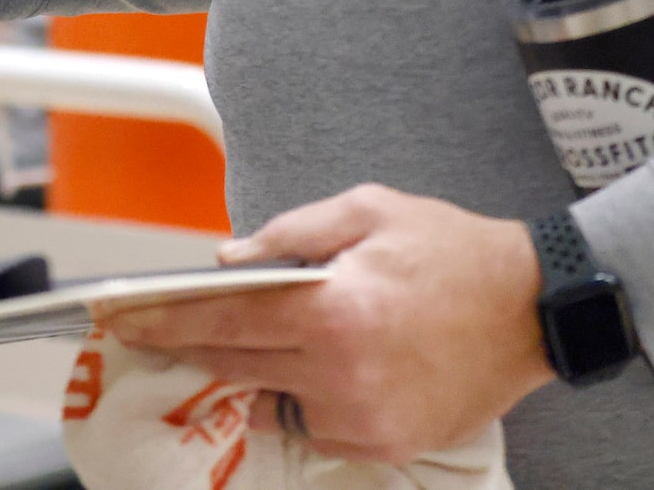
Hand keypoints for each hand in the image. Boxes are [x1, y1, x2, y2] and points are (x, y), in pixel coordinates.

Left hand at [105, 185, 553, 464]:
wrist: (532, 309)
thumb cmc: (452, 253)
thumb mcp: (368, 211)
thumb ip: (289, 233)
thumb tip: (227, 258)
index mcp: (333, 309)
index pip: (222, 317)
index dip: (163, 319)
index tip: (121, 318)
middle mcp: (341, 371)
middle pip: (233, 361)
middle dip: (186, 345)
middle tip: (147, 329)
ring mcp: (363, 415)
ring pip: (270, 397)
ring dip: (253, 367)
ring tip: (261, 335)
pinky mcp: (383, 442)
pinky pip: (315, 422)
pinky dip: (304, 395)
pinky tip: (323, 363)